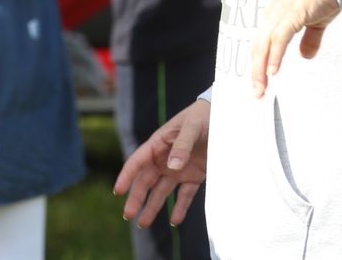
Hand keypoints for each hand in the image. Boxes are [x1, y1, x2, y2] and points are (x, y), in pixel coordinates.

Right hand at [114, 98, 208, 227]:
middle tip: (128, 215)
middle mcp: (165, 159)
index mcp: (158, 144)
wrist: (223, 117)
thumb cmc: (202, 117)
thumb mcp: (192, 127)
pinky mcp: (194, 176)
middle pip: (146, 181)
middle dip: (137, 198)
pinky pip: (185, 195)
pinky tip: (174, 222)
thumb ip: (182, 146)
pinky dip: (180, 208)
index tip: (118, 191)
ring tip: (143, 224)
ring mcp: (179, 168)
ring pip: (162, 191)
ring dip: (153, 207)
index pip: (138, 162)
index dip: (127, 176)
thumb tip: (172, 166)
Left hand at [250, 0, 340, 97]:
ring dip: (261, 68)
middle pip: (257, 46)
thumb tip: (305, 57)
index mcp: (275, 14)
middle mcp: (272, 13)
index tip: (260, 84)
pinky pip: (279, 38)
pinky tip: (273, 71)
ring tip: (261, 88)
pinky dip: (275, 55)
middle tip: (257, 93)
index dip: (259, 64)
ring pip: (264, 44)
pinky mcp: (293, 13)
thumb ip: (310, 39)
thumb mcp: (316, 23)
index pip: (261, 43)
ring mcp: (280, 12)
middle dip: (255, 71)